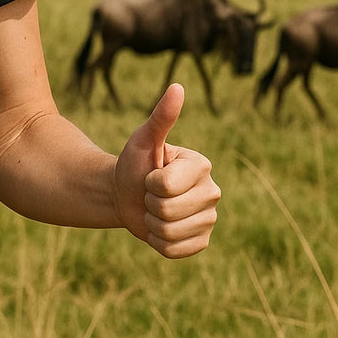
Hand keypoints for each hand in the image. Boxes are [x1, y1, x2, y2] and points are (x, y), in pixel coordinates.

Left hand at [113, 83, 220, 257]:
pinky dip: (158, 242)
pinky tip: (159, 228)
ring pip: (170, 232)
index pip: (165, 185)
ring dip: (151, 223)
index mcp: (202, 166)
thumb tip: (177, 87)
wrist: (125, 194)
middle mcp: (213, 192)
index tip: (150, 174)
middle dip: (148, 203)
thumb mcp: (143, 139)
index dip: (149, 182)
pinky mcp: (201, 242)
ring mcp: (209, 220)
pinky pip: (174, 250)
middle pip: (167, 210)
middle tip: (149, 194)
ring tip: (153, 209)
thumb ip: (161, 117)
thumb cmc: (134, 163)